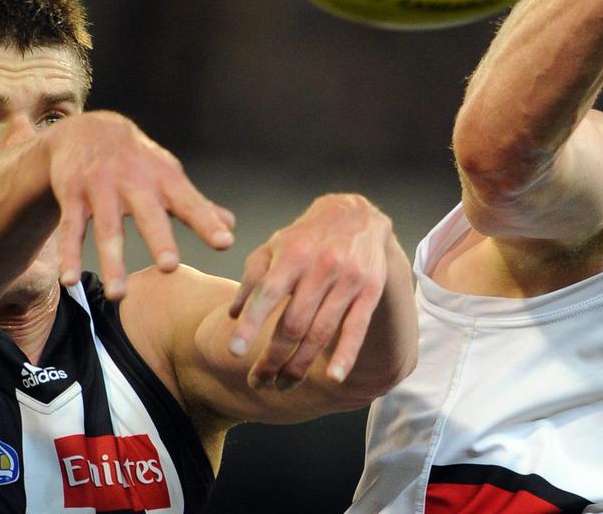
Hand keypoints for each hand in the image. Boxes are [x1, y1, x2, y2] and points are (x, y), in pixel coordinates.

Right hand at [44, 111, 235, 299]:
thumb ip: (196, 205)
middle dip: (159, 240)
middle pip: (148, 214)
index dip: (207, 222)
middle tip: (170, 268)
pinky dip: (69, 255)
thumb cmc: (139, 161)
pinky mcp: (73, 195)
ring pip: (107, 229)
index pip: (190, 203)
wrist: (87, 129)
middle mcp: (134, 182)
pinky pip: (70, 229)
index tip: (224, 243)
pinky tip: (68, 281)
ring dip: (112, 262)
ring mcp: (101, 188)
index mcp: (164, 179)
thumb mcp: (168, 175)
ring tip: (118, 295)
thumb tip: (231, 226)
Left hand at [227, 194, 392, 389]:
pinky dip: (346, 354)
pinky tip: (335, 377)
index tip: (234, 351)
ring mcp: (348, 280)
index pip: (267, 293)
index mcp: (292, 255)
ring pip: (321, 332)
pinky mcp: (370, 291)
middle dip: (273, 358)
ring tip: (282, 386)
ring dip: (300, 365)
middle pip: (294, 323)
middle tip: (257, 381)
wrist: (356, 216)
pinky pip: (358, 328)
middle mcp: (321, 267)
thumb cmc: (306, 237)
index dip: (250, 324)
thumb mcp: (273, 247)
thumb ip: (252, 279)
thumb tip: (232, 315)